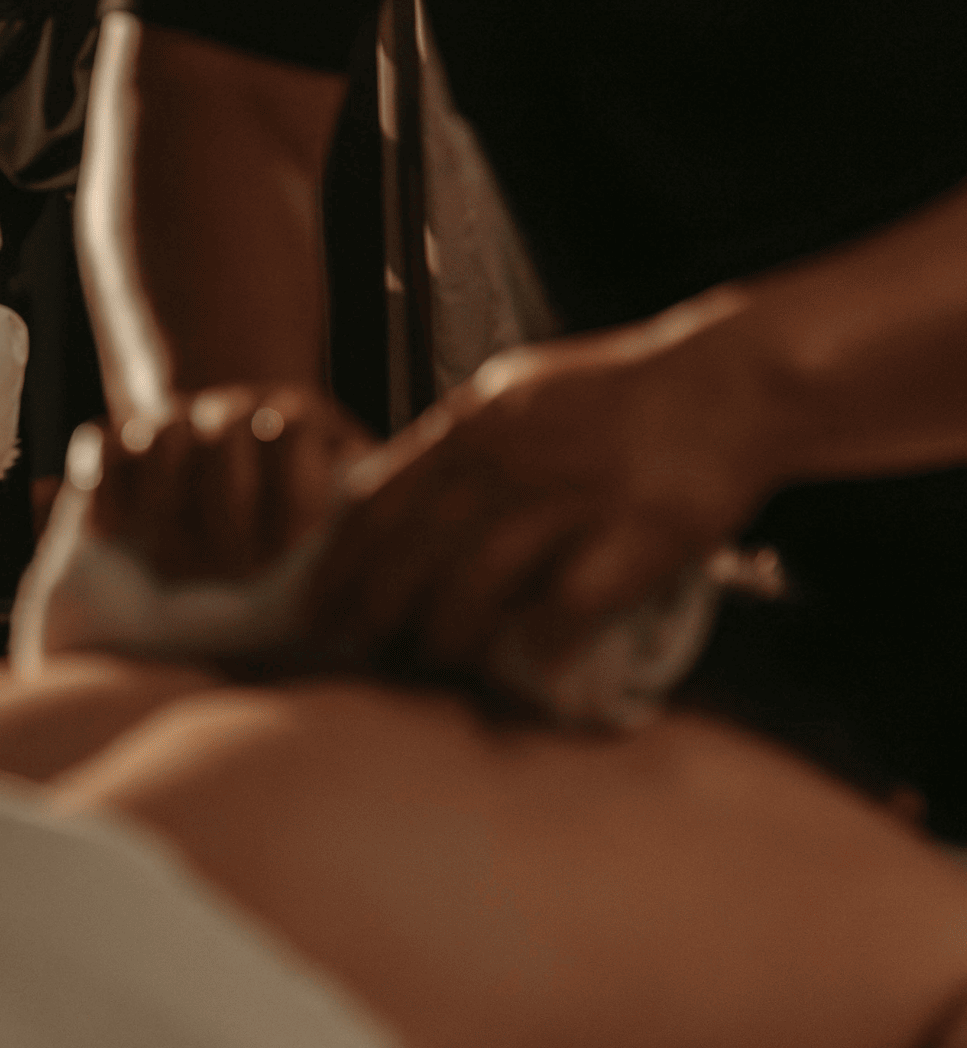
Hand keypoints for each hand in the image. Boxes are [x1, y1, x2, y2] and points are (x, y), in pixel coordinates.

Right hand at [92, 385, 373, 583]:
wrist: (215, 470)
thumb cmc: (290, 522)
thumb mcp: (338, 506)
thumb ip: (357, 522)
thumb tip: (377, 566)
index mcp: (293, 417)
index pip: (290, 428)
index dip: (290, 492)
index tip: (291, 552)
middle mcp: (229, 410)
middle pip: (225, 438)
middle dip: (228, 513)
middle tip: (233, 573)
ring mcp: (166, 421)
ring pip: (162, 438)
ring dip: (166, 505)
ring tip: (176, 567)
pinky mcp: (108, 441)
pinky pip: (99, 445)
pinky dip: (105, 489)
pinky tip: (116, 536)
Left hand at [307, 318, 778, 674]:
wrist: (734, 380)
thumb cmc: (621, 396)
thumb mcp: (515, 396)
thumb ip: (453, 448)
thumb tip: (381, 496)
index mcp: (475, 423)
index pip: (379, 500)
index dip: (339, 562)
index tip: (312, 606)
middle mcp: (511, 456)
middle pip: (415, 548)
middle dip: (374, 608)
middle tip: (354, 650)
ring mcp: (572, 495)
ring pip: (478, 581)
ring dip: (448, 633)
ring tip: (435, 660)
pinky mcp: (634, 534)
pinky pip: (569, 605)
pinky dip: (541, 642)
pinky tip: (526, 667)